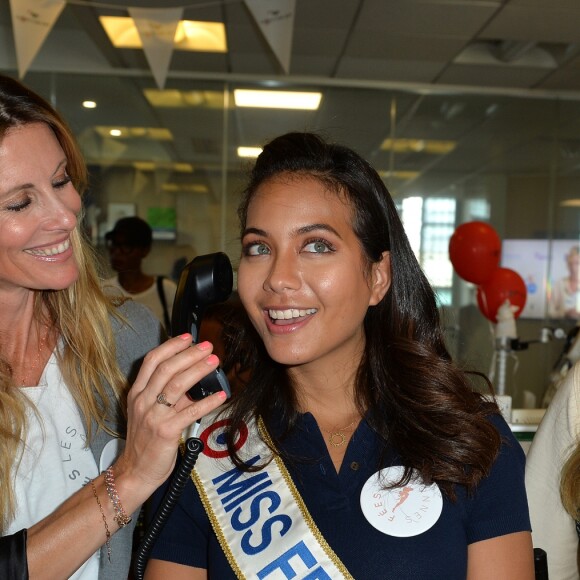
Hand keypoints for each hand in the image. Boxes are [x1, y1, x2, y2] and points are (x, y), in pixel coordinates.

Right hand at [113, 334, 226, 498]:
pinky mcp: (165, 432)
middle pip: (165, 369)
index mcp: (137, 393)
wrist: (135, 472)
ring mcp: (153, 416)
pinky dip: (207, 402)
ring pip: (176, 386)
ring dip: (198, 370)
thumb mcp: (151, 412)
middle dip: (188, 354)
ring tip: (214, 361)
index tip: (188, 337)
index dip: (170, 346)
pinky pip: (190, 412)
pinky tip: (221, 395)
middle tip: (207, 346)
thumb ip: (170, 395)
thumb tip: (194, 377)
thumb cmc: (146, 441)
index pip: (151, 361)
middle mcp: (143, 401)